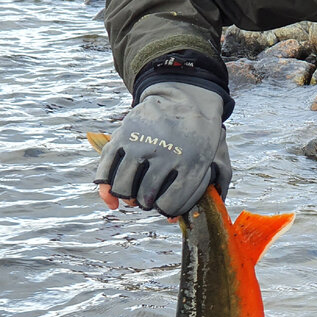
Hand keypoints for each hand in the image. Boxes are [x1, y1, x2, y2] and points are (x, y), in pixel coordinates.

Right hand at [94, 82, 229, 217]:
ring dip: (126, 196)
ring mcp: (140, 144)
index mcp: (189, 163)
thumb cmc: (199, 137)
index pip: (170, 204)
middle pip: (145, 197)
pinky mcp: (123, 135)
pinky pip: (106, 168)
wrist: (186, 96)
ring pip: (123, 186)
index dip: (166, 211)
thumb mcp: (212, 161)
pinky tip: (110, 196)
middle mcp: (163, 154)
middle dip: (146, 204)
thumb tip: (173, 219)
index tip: (165, 207)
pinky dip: (104, 186)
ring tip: (132, 195)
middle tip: (148, 200)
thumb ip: (200, 191)